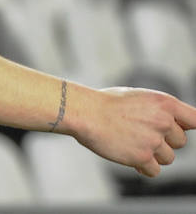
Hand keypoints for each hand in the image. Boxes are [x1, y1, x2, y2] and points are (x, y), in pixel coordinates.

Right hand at [69, 85, 195, 176]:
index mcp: (165, 103)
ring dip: (152, 155)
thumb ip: (160, 111)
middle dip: (164, 141)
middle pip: (180, 142)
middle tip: (141, 134)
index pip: (195, 119)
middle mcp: (163, 121)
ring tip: (131, 143)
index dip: (186, 126)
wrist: (84, 111)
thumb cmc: (106, 103)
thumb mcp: (138, 97)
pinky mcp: (142, 157)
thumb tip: (175, 126)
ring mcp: (153, 140)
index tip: (175, 131)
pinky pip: (155, 171)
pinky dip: (144, 167)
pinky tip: (129, 156)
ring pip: (168, 158)